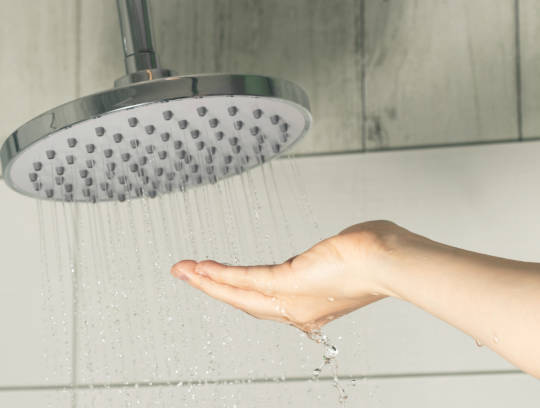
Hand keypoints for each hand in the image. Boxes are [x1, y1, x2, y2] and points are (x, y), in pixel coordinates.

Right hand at [171, 221, 400, 331]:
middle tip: (185, 274)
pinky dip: (221, 274)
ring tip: (183, 271)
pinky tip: (201, 266)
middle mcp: (297, 308)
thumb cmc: (375, 255)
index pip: (264, 299)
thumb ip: (327, 255)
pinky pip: (246, 279)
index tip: (217, 280)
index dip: (236, 290)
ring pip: (239, 293)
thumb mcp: (343, 256)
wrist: (390, 261)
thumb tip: (331, 247)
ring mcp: (291, 298)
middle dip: (211, 287)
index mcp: (309, 303)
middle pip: (243, 301)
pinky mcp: (288, 283)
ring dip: (208, 281)